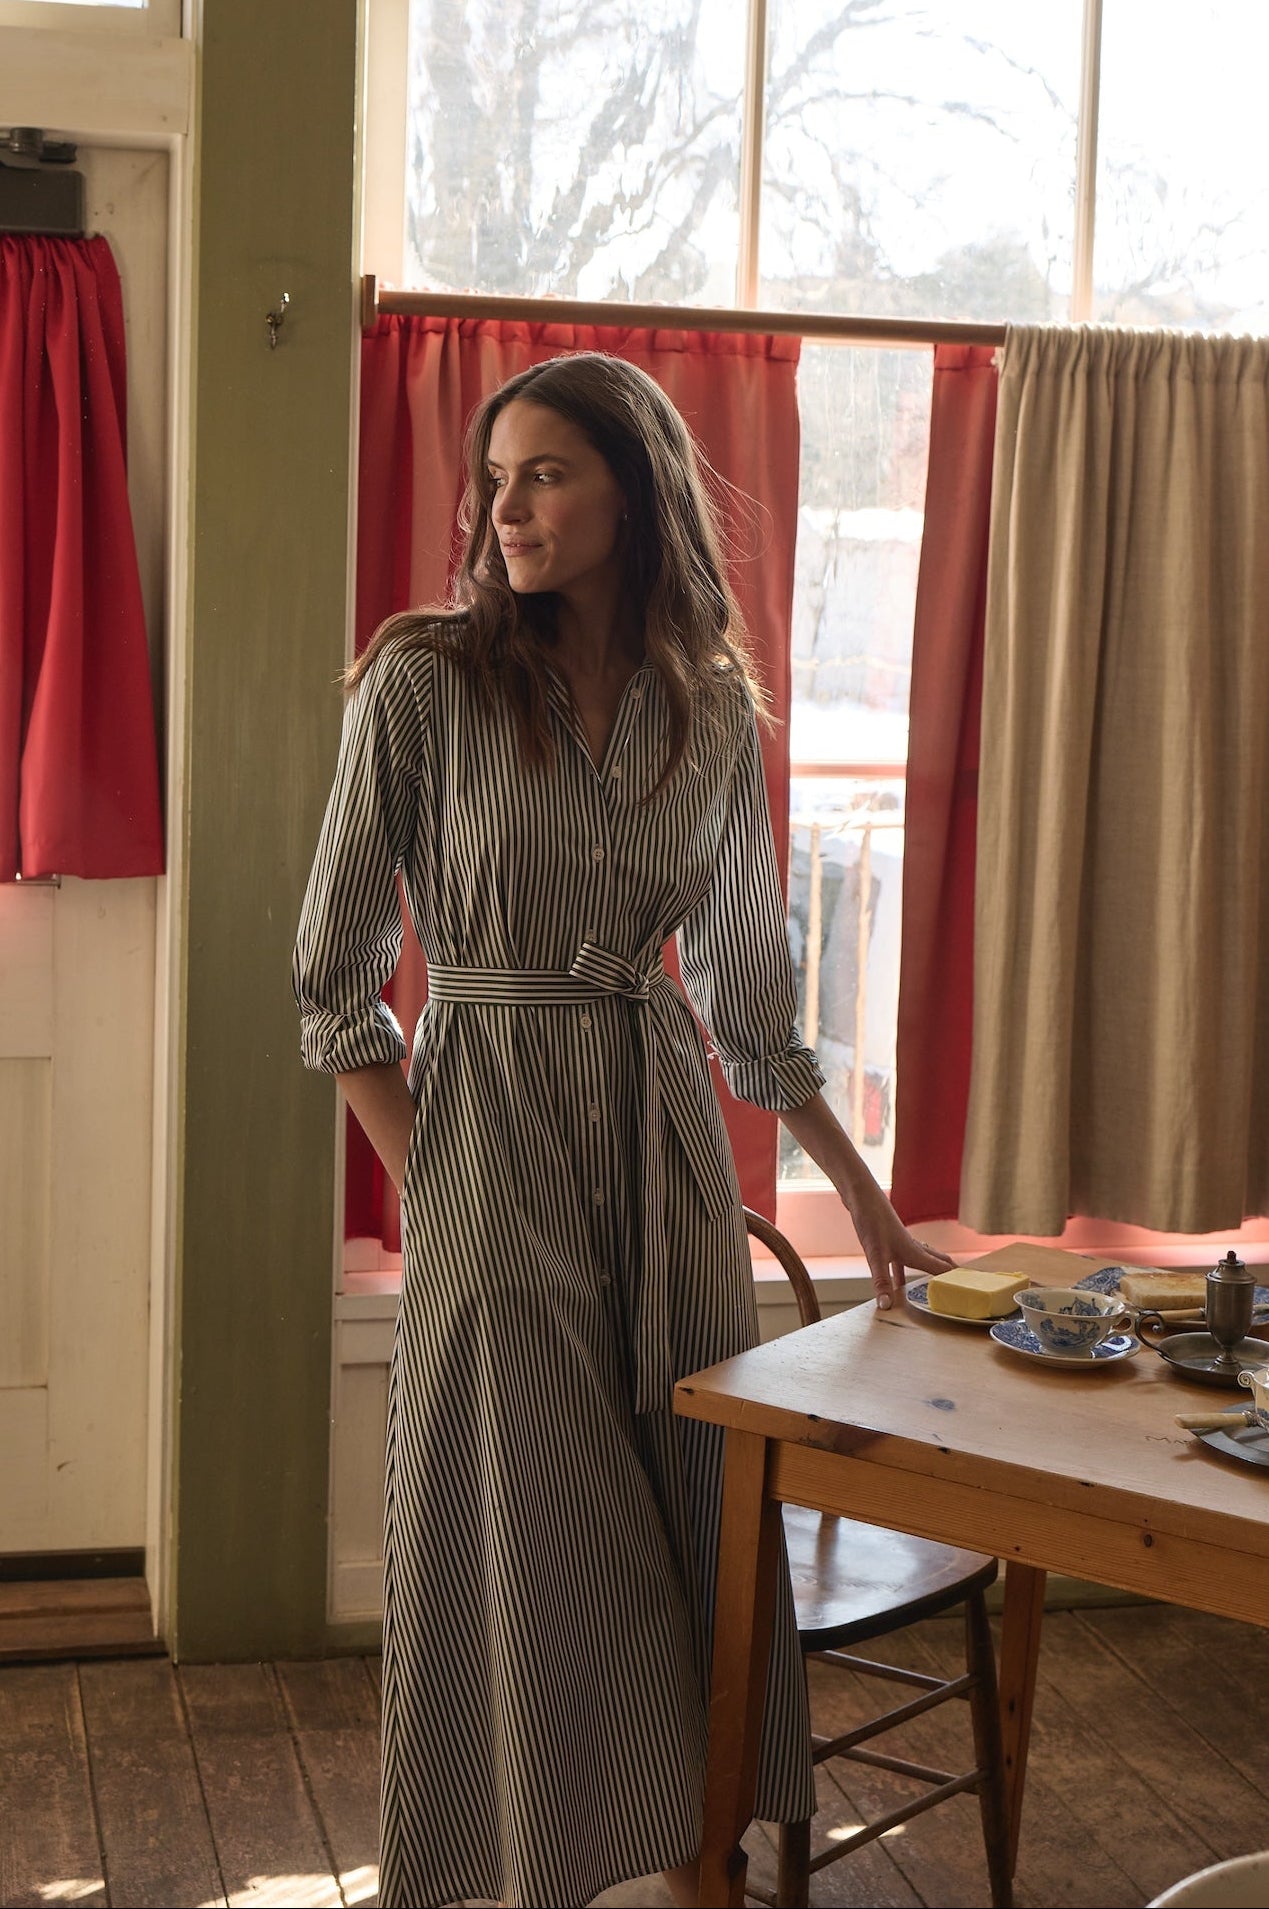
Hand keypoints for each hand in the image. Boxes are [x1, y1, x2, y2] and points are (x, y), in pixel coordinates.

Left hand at [845, 1176, 955, 1310]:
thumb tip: (887, 1306)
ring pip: (920, 1260)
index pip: (941, 1268)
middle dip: (948, 1272)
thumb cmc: (872, 1222)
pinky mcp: (889, 1241)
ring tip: (933, 1286)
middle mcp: (912, 1247)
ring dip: (927, 1272)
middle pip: (936, 1260)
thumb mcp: (876, 1256)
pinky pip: (902, 1261)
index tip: (970, 1288)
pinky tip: (896, 1281)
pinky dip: (903, 1273)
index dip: (954, 1278)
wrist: (862, 1197)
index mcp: (914, 1252)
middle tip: (961, 1284)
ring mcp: (901, 1243)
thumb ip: (882, 1282)